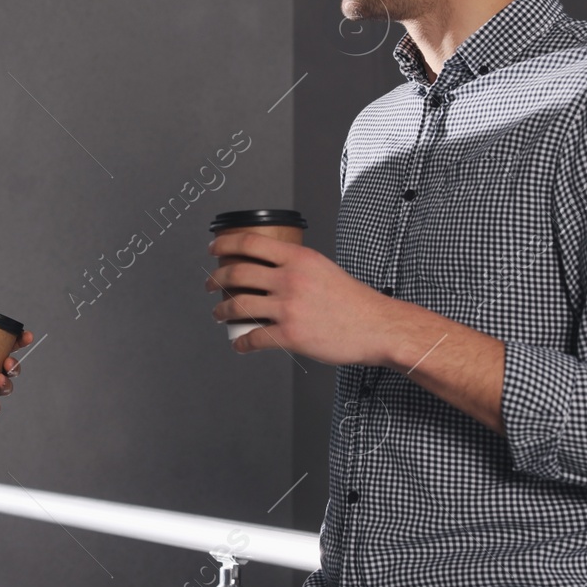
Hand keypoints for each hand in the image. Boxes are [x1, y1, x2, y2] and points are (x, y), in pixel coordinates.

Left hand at [205, 232, 393, 364]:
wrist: (376, 327)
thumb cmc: (353, 300)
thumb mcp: (322, 269)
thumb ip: (296, 266)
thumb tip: (269, 269)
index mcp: (299, 258)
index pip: (251, 242)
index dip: (225, 243)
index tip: (214, 249)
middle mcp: (290, 279)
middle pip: (237, 273)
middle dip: (216, 279)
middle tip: (211, 284)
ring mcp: (289, 308)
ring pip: (239, 306)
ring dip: (221, 311)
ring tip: (218, 314)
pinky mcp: (291, 335)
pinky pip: (254, 338)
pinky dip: (241, 343)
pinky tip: (239, 344)